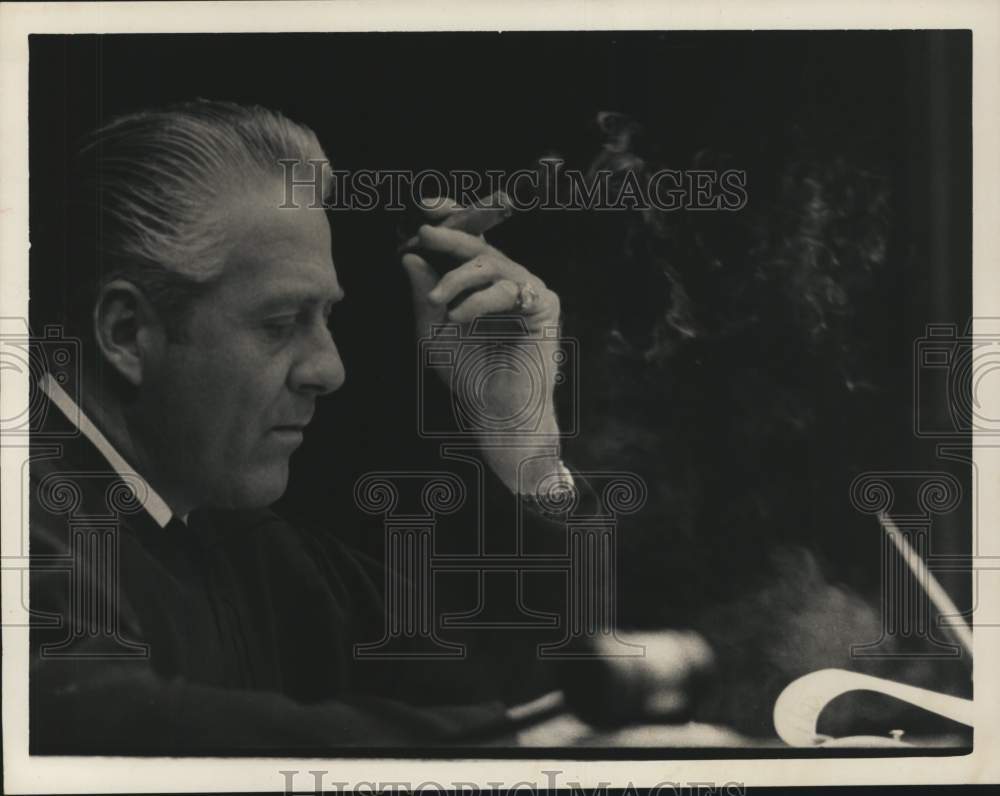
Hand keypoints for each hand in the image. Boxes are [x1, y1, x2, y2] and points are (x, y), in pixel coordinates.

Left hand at [400, 199, 565, 492]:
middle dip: (451, 237)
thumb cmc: (468, 373)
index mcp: (486, 284)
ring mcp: (530, 291)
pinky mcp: (544, 306)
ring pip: (491, 265)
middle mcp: (511, 281)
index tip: (427, 206)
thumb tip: (409, 257)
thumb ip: (424, 295)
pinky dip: (479, 301)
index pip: (471, 243)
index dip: (453, 220)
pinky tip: (459, 317)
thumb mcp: (433, 330)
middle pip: (481, 246)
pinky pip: (508, 289)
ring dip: (458, 280)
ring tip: (438, 303)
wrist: (497, 410)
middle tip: (424, 233)